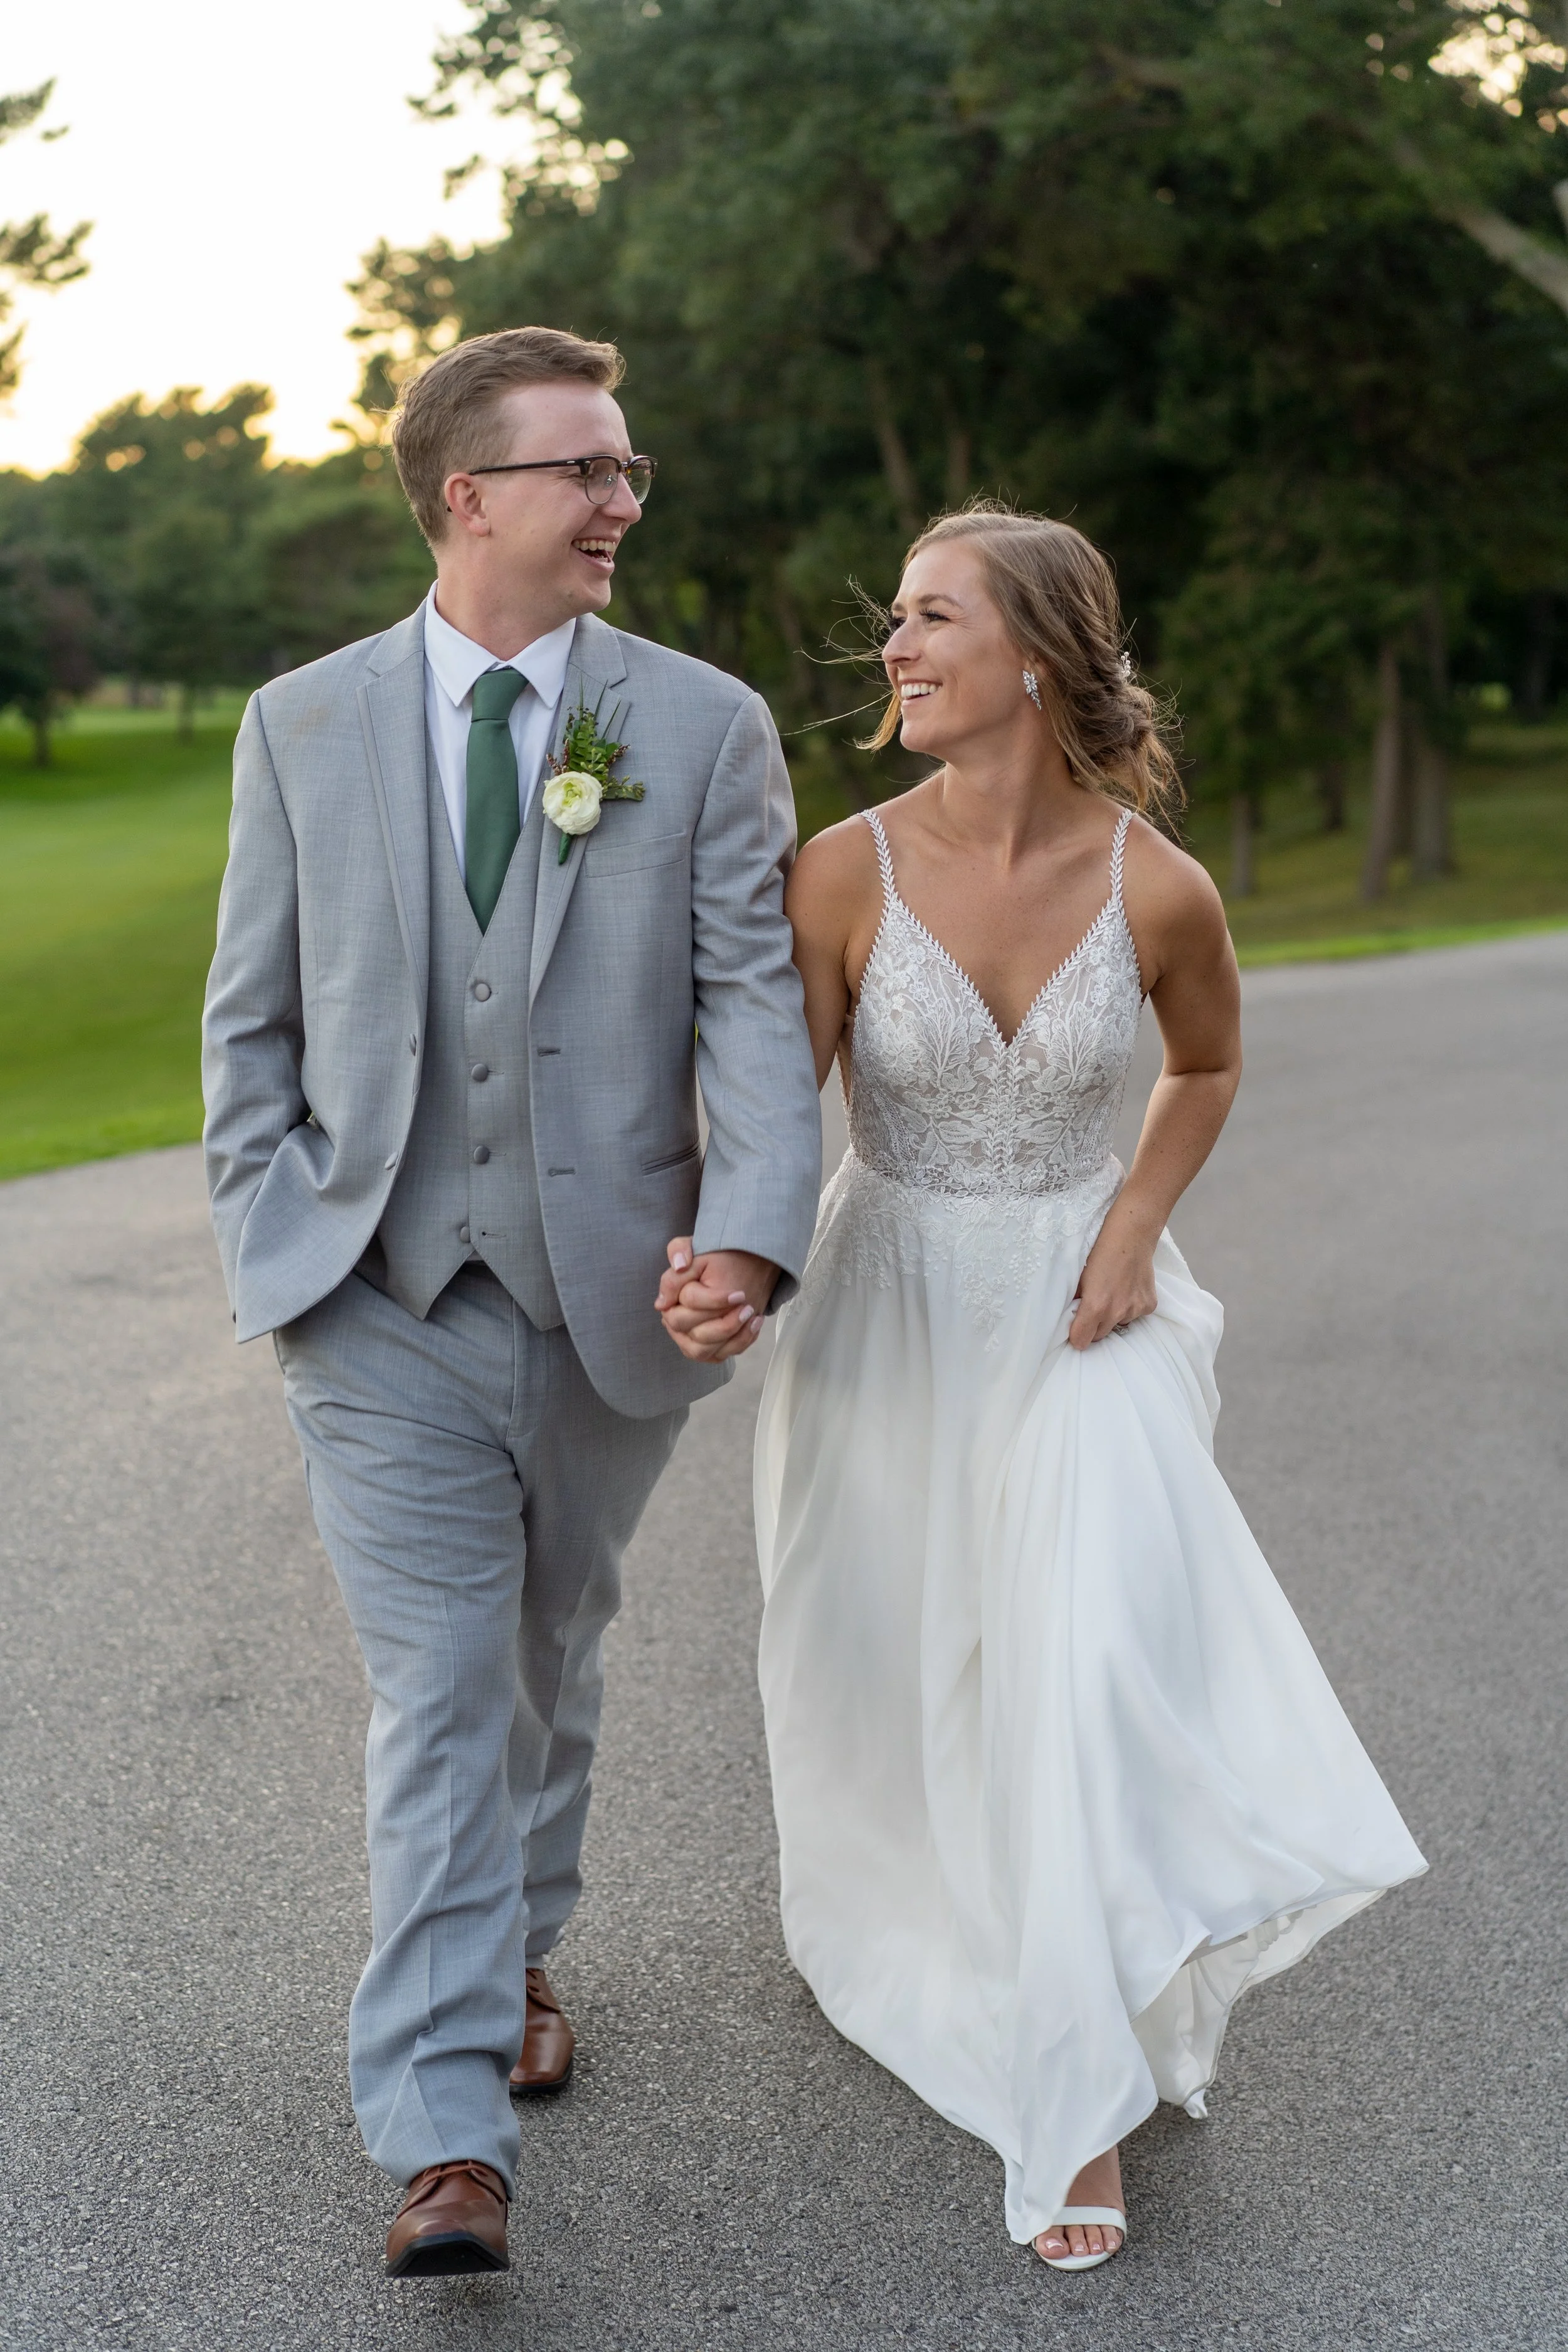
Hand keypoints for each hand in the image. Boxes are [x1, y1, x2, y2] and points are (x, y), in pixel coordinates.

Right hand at [655, 1239, 777, 1362]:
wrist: (740, 1270)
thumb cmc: (716, 1261)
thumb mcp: (697, 1247)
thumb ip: (679, 1249)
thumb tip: (677, 1266)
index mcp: (669, 1303)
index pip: (684, 1310)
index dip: (712, 1303)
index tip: (737, 1294)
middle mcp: (676, 1326)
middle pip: (695, 1334)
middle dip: (724, 1323)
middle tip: (746, 1305)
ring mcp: (693, 1340)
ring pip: (704, 1350)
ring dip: (732, 1334)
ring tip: (750, 1315)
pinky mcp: (711, 1350)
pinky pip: (723, 1354)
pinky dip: (741, 1342)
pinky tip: (754, 1323)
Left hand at [1070, 1213, 1157, 1349]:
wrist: (1131, 1235)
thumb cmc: (1099, 1251)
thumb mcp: (1078, 1275)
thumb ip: (1075, 1299)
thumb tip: (1070, 1315)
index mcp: (1096, 1306)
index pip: (1081, 1341)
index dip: (1076, 1336)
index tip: (1075, 1328)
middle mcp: (1117, 1312)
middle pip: (1099, 1336)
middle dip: (1093, 1326)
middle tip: (1092, 1306)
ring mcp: (1136, 1309)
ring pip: (1118, 1324)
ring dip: (1113, 1315)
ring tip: (1113, 1292)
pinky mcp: (1150, 1305)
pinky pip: (1135, 1315)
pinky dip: (1130, 1307)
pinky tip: (1127, 1288)